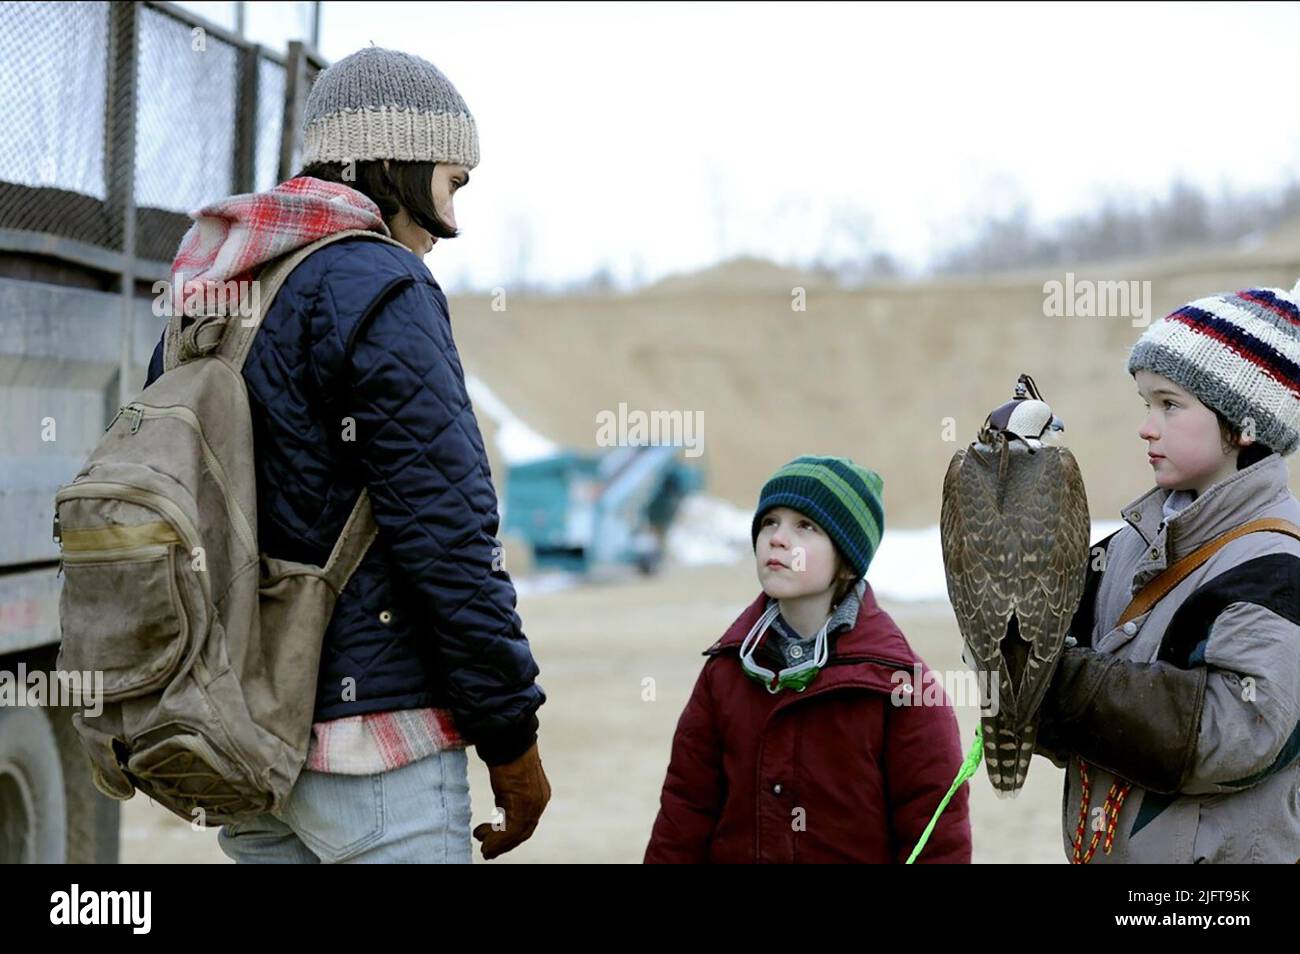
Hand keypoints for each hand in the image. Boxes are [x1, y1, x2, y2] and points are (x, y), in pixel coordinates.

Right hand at [472, 741, 550, 859]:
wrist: (509, 737)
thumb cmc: (506, 752)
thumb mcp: (510, 779)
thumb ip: (509, 794)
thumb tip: (502, 805)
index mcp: (539, 793)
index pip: (527, 823)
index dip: (511, 836)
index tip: (496, 842)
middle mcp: (540, 800)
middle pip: (523, 831)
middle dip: (505, 843)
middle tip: (488, 851)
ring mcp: (533, 803)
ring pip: (516, 833)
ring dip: (498, 844)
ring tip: (484, 848)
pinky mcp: (523, 803)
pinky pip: (510, 830)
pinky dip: (496, 839)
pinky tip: (483, 840)